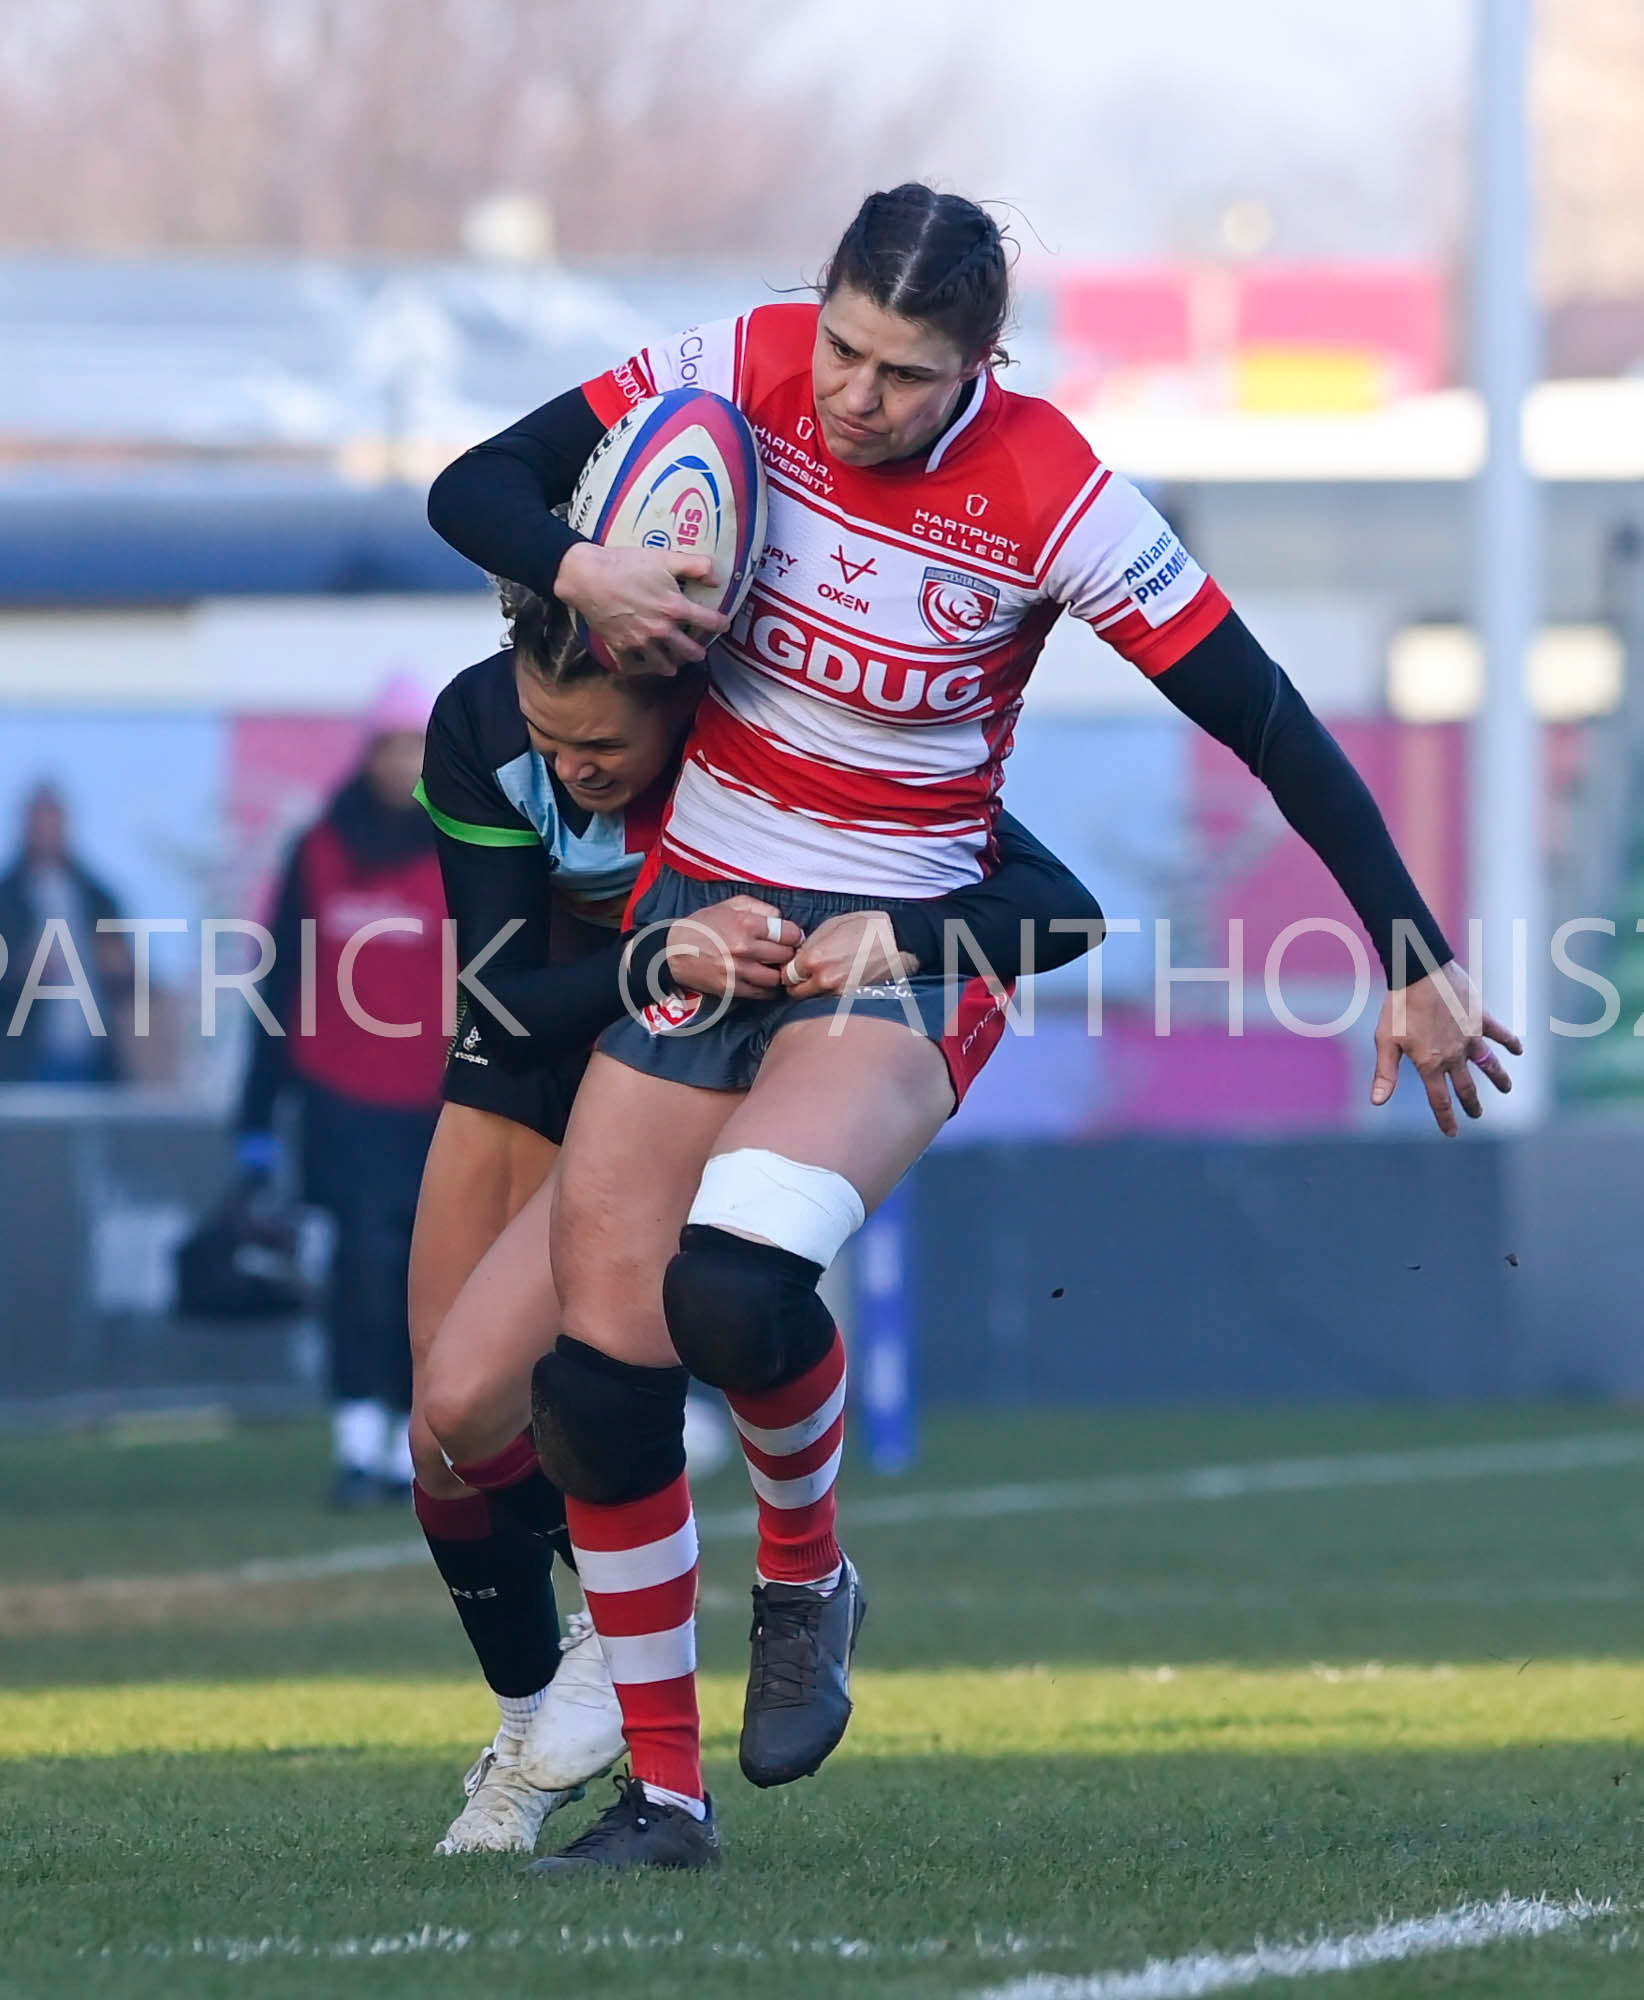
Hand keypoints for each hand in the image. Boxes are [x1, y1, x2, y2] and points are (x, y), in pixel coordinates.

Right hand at [554, 541, 729, 674]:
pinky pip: (635, 668)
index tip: (723, 624)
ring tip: (675, 661)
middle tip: (698, 649)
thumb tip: (717, 579)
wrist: (588, 576)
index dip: (721, 623)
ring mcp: (641, 643)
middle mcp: (661, 631)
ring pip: (665, 666)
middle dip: (698, 652)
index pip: (710, 622)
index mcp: (675, 609)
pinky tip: (645, 664)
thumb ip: (696, 566)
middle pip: (690, 652)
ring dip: (673, 664)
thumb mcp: (665, 557)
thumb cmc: (626, 564)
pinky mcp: (621, 648)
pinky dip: (642, 668)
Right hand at [666, 895, 803, 998]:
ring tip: (776, 968)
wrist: (673, 951)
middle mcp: (744, 948)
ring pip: (777, 978)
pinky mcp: (732, 989)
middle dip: (790, 954)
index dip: (795, 935)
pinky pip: (762, 993)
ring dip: (780, 973)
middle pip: (786, 956)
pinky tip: (765, 980)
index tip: (792, 937)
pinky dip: (769, 989)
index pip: (790, 933)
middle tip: (786, 953)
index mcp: (746, 924)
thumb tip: (782, 919)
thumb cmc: (703, 925)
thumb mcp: (730, 905)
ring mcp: (738, 971)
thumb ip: (760, 907)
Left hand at [779, 910, 916, 999]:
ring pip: (813, 1000)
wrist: (900, 941)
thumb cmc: (868, 928)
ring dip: (816, 993)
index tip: (796, 968)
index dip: (790, 971)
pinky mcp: (853, 1002)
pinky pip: (832, 1003)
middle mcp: (823, 980)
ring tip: (829, 978)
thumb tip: (797, 957)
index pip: (786, 976)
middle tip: (809, 976)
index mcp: (813, 958)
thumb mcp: (832, 926)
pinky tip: (842, 984)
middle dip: (799, 984)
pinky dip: (832, 997)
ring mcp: (839, 994)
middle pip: (796, 993)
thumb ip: (809, 945)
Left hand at [1371, 959, 1521, 1136]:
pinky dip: (1511, 1042)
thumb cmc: (1398, 1007)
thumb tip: (1378, 1103)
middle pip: (1466, 1087)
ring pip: (1490, 1064)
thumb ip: (1385, 1074)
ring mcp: (1470, 1038)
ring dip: (1499, 1078)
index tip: (1452, 1133)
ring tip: (1507, 1089)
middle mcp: (1454, 1056)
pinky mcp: (1481, 1018)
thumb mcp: (1385, 1041)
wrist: (1419, 973)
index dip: (1446, 1119)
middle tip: (1477, 1115)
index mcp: (1430, 1064)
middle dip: (1472, 1104)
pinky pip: (1500, 1033)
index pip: (1440, 1100)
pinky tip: (1519, 1050)